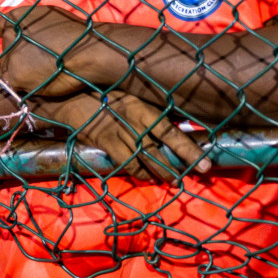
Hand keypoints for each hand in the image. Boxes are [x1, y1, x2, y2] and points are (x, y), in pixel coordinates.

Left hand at [0, 5, 122, 96]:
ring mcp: (10, 55)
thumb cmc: (76, 33)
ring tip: (44, 70)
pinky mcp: (14, 75)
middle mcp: (8, 34)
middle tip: (41, 59)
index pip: (1, 28)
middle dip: (19, 54)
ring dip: (21, 70)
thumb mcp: (50, 16)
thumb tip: (24, 30)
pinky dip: (25, 84)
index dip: (13, 37)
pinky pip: (14, 82)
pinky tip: (42, 80)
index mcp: (17, 16)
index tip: (24, 44)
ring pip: (9, 66)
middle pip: (6, 49)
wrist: (87, 51)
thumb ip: (32, 22)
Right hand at [37, 92, 210, 183]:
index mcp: (141, 107)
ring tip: (174, 181)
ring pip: (145, 158)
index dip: (188, 147)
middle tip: (200, 172)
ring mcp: (117, 132)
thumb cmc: (106, 96)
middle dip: (182, 161)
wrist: (72, 99)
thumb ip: (151, 111)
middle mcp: (132, 120)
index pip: (170, 129)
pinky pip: (125, 163)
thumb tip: (179, 122)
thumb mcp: (131, 97)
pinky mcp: (104, 142)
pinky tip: (147, 177)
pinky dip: (138, 172)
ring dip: (161, 171)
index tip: (206, 160)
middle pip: (161, 145)